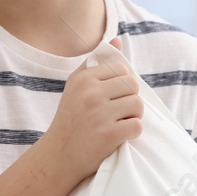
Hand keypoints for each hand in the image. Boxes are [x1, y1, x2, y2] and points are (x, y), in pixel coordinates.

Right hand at [42, 37, 142, 190]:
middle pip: (132, 85)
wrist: (58, 155)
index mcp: (83, 79)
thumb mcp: (76, 87)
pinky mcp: (108, 135)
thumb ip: (95, 63)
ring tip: (119, 122)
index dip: (122, 84)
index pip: (121, 70)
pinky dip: (132, 132)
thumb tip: (116, 40)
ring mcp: (99, 114)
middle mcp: (90, 93)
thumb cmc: (70, 119)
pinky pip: (137, 125)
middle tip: (118, 111)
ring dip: (134, 115)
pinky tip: (120, 135)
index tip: (112, 97)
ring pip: (138, 104)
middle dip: (130, 98)